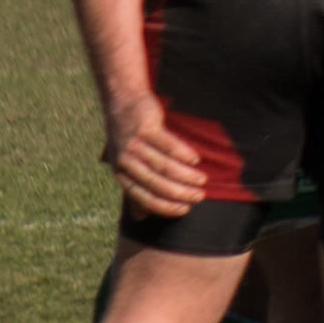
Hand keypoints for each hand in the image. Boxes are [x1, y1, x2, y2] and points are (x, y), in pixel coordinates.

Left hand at [103, 93, 205, 218]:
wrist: (123, 103)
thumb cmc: (129, 138)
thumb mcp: (126, 165)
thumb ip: (136, 189)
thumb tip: (141, 218)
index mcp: (121, 174)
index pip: (143, 196)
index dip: (164, 205)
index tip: (185, 210)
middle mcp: (125, 162)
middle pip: (156, 182)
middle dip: (179, 192)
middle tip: (199, 196)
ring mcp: (134, 144)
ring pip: (163, 165)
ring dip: (185, 175)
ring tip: (202, 180)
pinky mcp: (145, 128)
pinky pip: (167, 144)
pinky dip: (183, 153)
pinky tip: (196, 159)